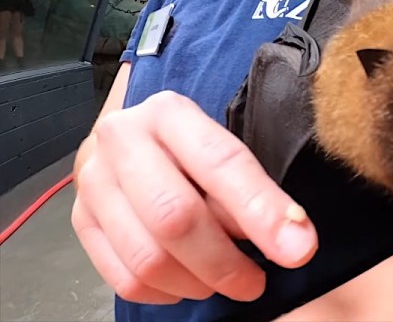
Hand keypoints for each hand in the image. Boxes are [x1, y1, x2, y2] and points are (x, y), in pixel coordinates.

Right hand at [71, 90, 318, 304]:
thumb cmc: (194, 147)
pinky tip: (189, 281)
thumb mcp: (224, 148)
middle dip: (226, 262)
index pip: (221, 164)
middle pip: (175, 217)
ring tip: (225, 281)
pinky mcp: (81, 221)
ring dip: (198, 282)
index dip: (263, 211)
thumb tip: (290, 239)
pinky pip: (126, 279)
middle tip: (256, 282)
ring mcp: (94, 182)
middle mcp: (123, 140)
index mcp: (170, 113)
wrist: (133, 138)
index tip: (299, 249)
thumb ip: (251, 189)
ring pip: (148, 257)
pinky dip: (167, 292)